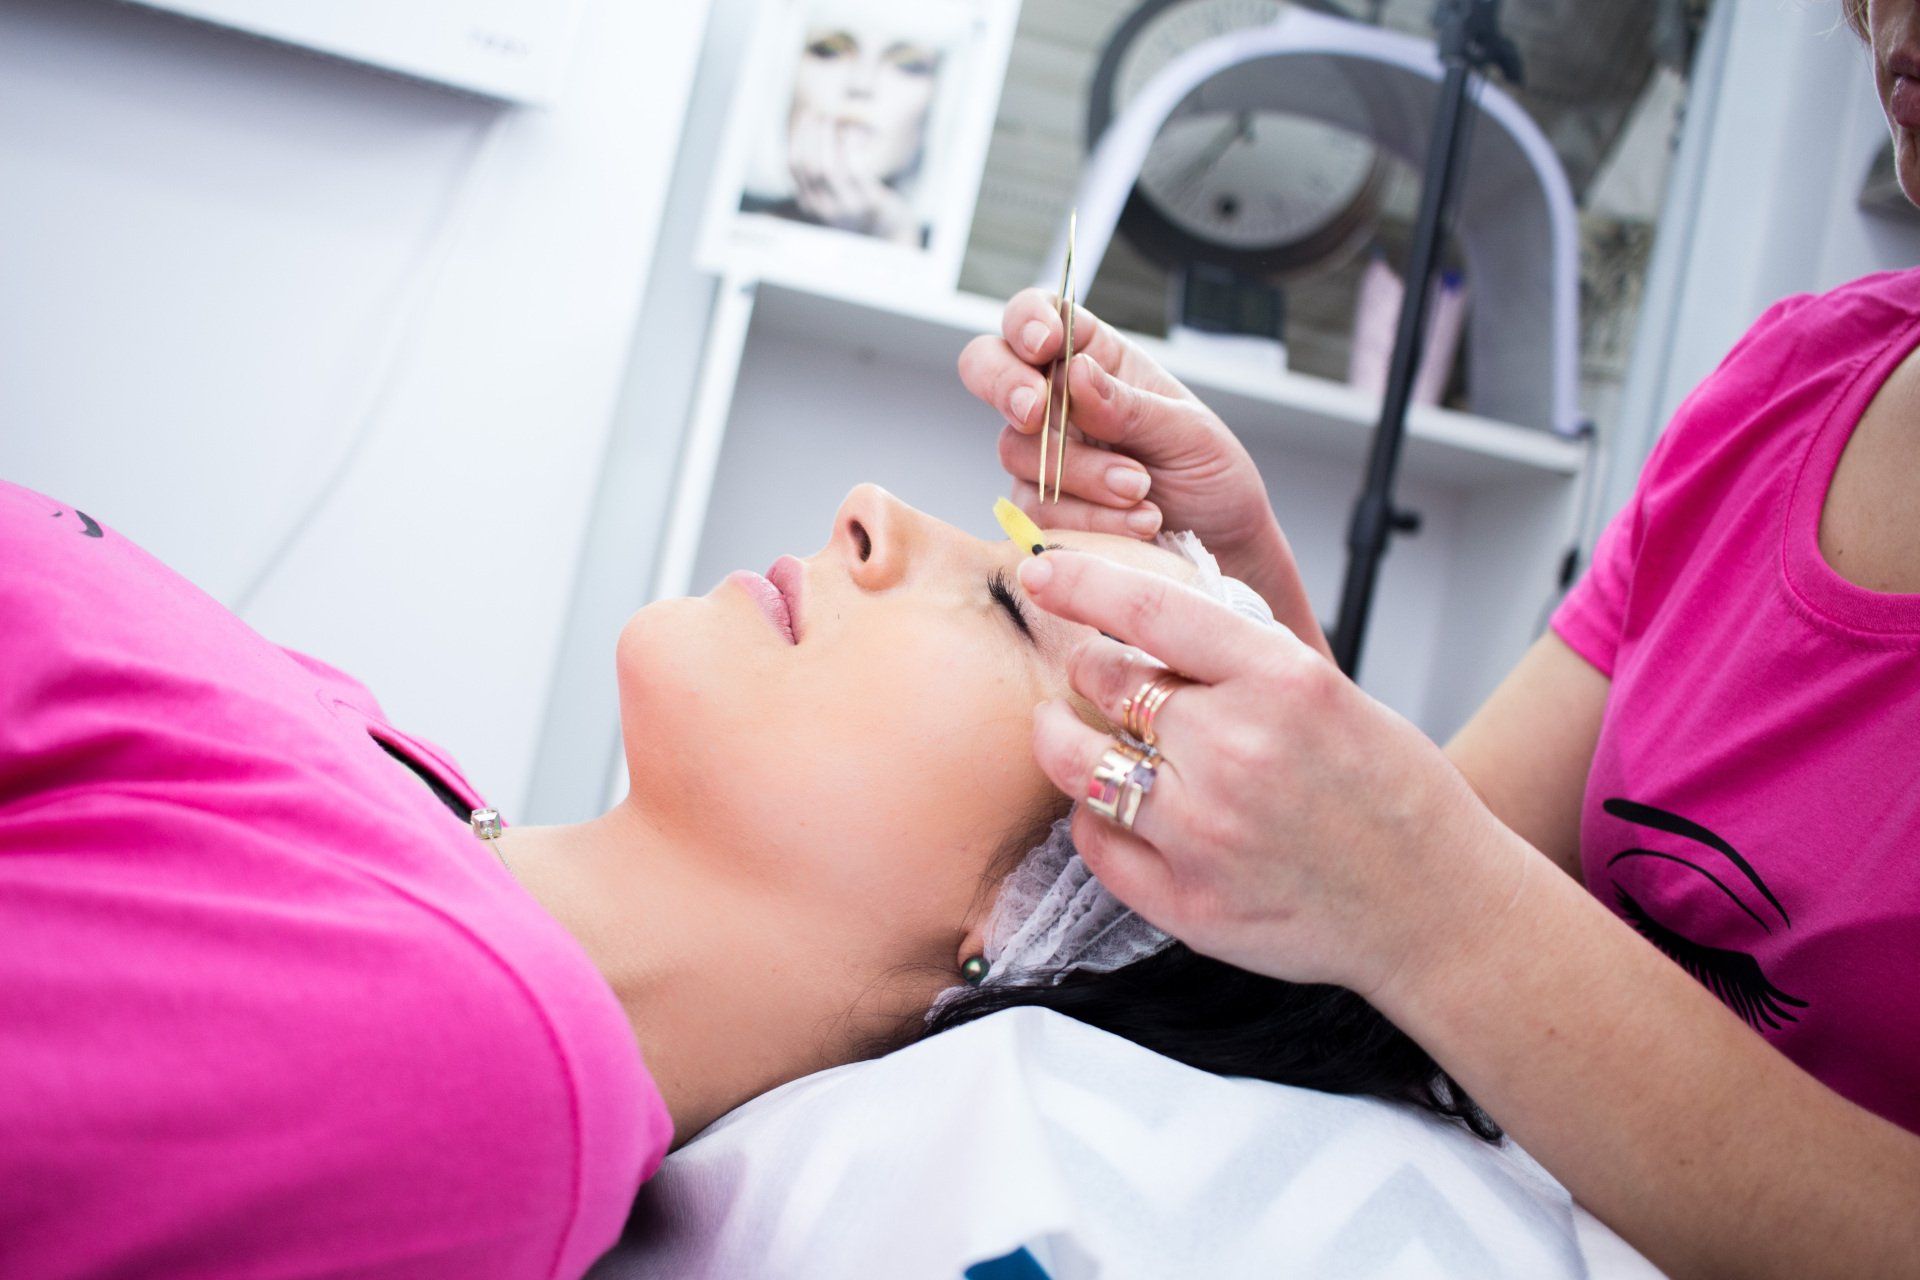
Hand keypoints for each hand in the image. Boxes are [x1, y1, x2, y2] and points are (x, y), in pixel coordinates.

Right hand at [787, 113, 918, 245]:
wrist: (888, 230)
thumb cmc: (859, 201)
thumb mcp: (834, 189)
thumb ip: (820, 169)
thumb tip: (811, 128)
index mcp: (809, 203)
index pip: (793, 166)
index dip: (798, 137)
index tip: (807, 115)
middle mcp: (823, 209)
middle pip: (809, 166)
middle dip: (812, 134)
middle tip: (821, 110)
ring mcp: (845, 210)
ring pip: (828, 169)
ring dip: (829, 138)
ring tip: (836, 117)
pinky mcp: (868, 205)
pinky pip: (855, 171)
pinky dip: (850, 148)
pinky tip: (854, 132)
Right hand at [959, 291, 1327, 655]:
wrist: (1222, 549)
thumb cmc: (1210, 476)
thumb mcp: (1187, 432)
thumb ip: (1129, 405)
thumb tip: (1074, 370)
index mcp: (1096, 359)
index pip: (1038, 315)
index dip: (1026, 319)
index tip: (1044, 344)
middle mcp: (1057, 400)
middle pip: (987, 366)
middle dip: (1004, 384)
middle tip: (1035, 412)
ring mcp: (1041, 455)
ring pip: (1018, 448)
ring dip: (1080, 473)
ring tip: (1141, 490)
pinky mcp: (1039, 509)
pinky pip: (1036, 509)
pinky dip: (1088, 519)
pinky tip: (1139, 524)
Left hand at [1015, 550, 1526, 998]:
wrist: (1437, 905)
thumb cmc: (1393, 792)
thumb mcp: (1327, 690)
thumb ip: (1238, 660)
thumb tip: (1145, 627)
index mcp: (1278, 680)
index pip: (1147, 608)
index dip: (1079, 580)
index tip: (1041, 568)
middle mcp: (1232, 749)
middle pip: (1102, 680)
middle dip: (1090, 669)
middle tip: (1099, 677)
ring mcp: (1204, 831)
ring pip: (1077, 761)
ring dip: (1065, 739)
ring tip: (1075, 735)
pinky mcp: (1186, 900)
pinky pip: (1095, 840)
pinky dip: (1096, 817)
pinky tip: (1120, 808)